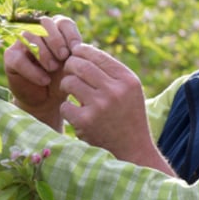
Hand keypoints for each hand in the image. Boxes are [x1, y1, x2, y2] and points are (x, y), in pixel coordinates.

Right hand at [3, 16, 81, 130]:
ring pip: (30, 36)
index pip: (62, 22)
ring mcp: (22, 42)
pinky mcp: (10, 56)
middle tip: (64, 57)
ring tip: (53, 69)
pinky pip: (19, 59)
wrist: (47, 100)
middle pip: (45, 23)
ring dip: (44, 53)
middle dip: (56, 39)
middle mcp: (37, 31)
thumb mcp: (73, 66)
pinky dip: (33, 71)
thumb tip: (80, 47)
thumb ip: (77, 54)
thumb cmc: (62, 79)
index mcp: (56, 30)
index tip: (77, 49)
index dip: (70, 34)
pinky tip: (44, 80)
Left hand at [59, 44, 163, 168]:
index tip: (75, 54)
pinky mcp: (86, 122)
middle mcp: (115, 91)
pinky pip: (65, 105)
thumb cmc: (127, 115)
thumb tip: (80, 49)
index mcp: (127, 80)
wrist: (133, 150)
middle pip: (80, 65)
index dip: (81, 51)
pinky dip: (66, 108)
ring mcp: (100, 106)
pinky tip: (75, 112)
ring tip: (70, 92)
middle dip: (69, 66)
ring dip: (65, 86)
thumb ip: (110, 71)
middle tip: (68, 72)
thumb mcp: (129, 90)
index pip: (97, 55)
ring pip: (69, 82)